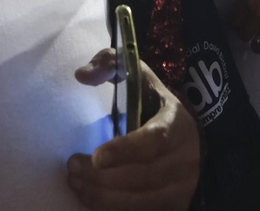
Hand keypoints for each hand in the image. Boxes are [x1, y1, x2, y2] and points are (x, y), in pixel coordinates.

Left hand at [68, 49, 200, 210]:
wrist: (188, 137)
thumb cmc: (153, 104)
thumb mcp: (137, 75)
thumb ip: (109, 64)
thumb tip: (81, 75)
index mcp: (177, 123)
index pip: (154, 141)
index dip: (126, 151)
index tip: (96, 156)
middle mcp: (184, 158)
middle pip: (141, 176)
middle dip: (100, 177)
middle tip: (71, 167)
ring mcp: (182, 187)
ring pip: (139, 201)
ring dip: (100, 196)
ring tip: (75, 182)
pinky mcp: (174, 206)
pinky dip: (109, 208)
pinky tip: (90, 197)